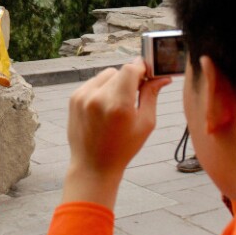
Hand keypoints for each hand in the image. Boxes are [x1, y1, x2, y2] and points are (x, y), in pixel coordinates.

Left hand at [62, 59, 170, 207]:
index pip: (131, 69)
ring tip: (118, 103)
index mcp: (119, 105)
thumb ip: (152, 95)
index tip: (147, 73)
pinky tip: (105, 107)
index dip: (141, 68)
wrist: (93, 165)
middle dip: (129, 78)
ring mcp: (82, 97)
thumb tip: (161, 77)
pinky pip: (93, 82)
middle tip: (135, 94)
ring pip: (105, 75)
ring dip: (115, 82)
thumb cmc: (124, 147)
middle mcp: (98, 97)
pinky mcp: (74, 98)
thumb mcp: (145, 123)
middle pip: (119, 71)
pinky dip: (101, 89)